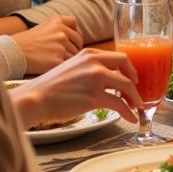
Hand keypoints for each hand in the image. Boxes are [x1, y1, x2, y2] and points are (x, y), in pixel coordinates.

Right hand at [10, 47, 142, 126]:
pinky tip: (130, 117)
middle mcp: (94, 63)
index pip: (118, 56)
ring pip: (126, 85)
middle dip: (135, 79)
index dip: (129, 68)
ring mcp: (95, 79)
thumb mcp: (72, 67)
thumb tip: (107, 78)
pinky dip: (128, 111)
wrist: (35, 98)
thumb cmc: (51, 87)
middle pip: (126, 65)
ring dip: (135, 98)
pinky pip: (120, 104)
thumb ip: (90, 68)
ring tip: (136, 106)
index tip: (132, 77)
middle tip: (136, 91)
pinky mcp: (94, 97)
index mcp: (89, 54)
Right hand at [11, 16, 82, 74]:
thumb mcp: (42, 28)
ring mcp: (60, 46)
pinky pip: (68, 65)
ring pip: (74, 55)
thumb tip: (75, 39)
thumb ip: (58, 29)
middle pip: (77, 41)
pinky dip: (63, 67)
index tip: (73, 40)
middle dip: (73, 48)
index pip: (74, 24)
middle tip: (63, 54)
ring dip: (68, 59)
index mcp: (57, 22)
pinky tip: (53, 66)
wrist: (12, 53)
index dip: (75, 33)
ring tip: (54, 60)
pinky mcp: (57, 60)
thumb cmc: (25, 42)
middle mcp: (61, 32)